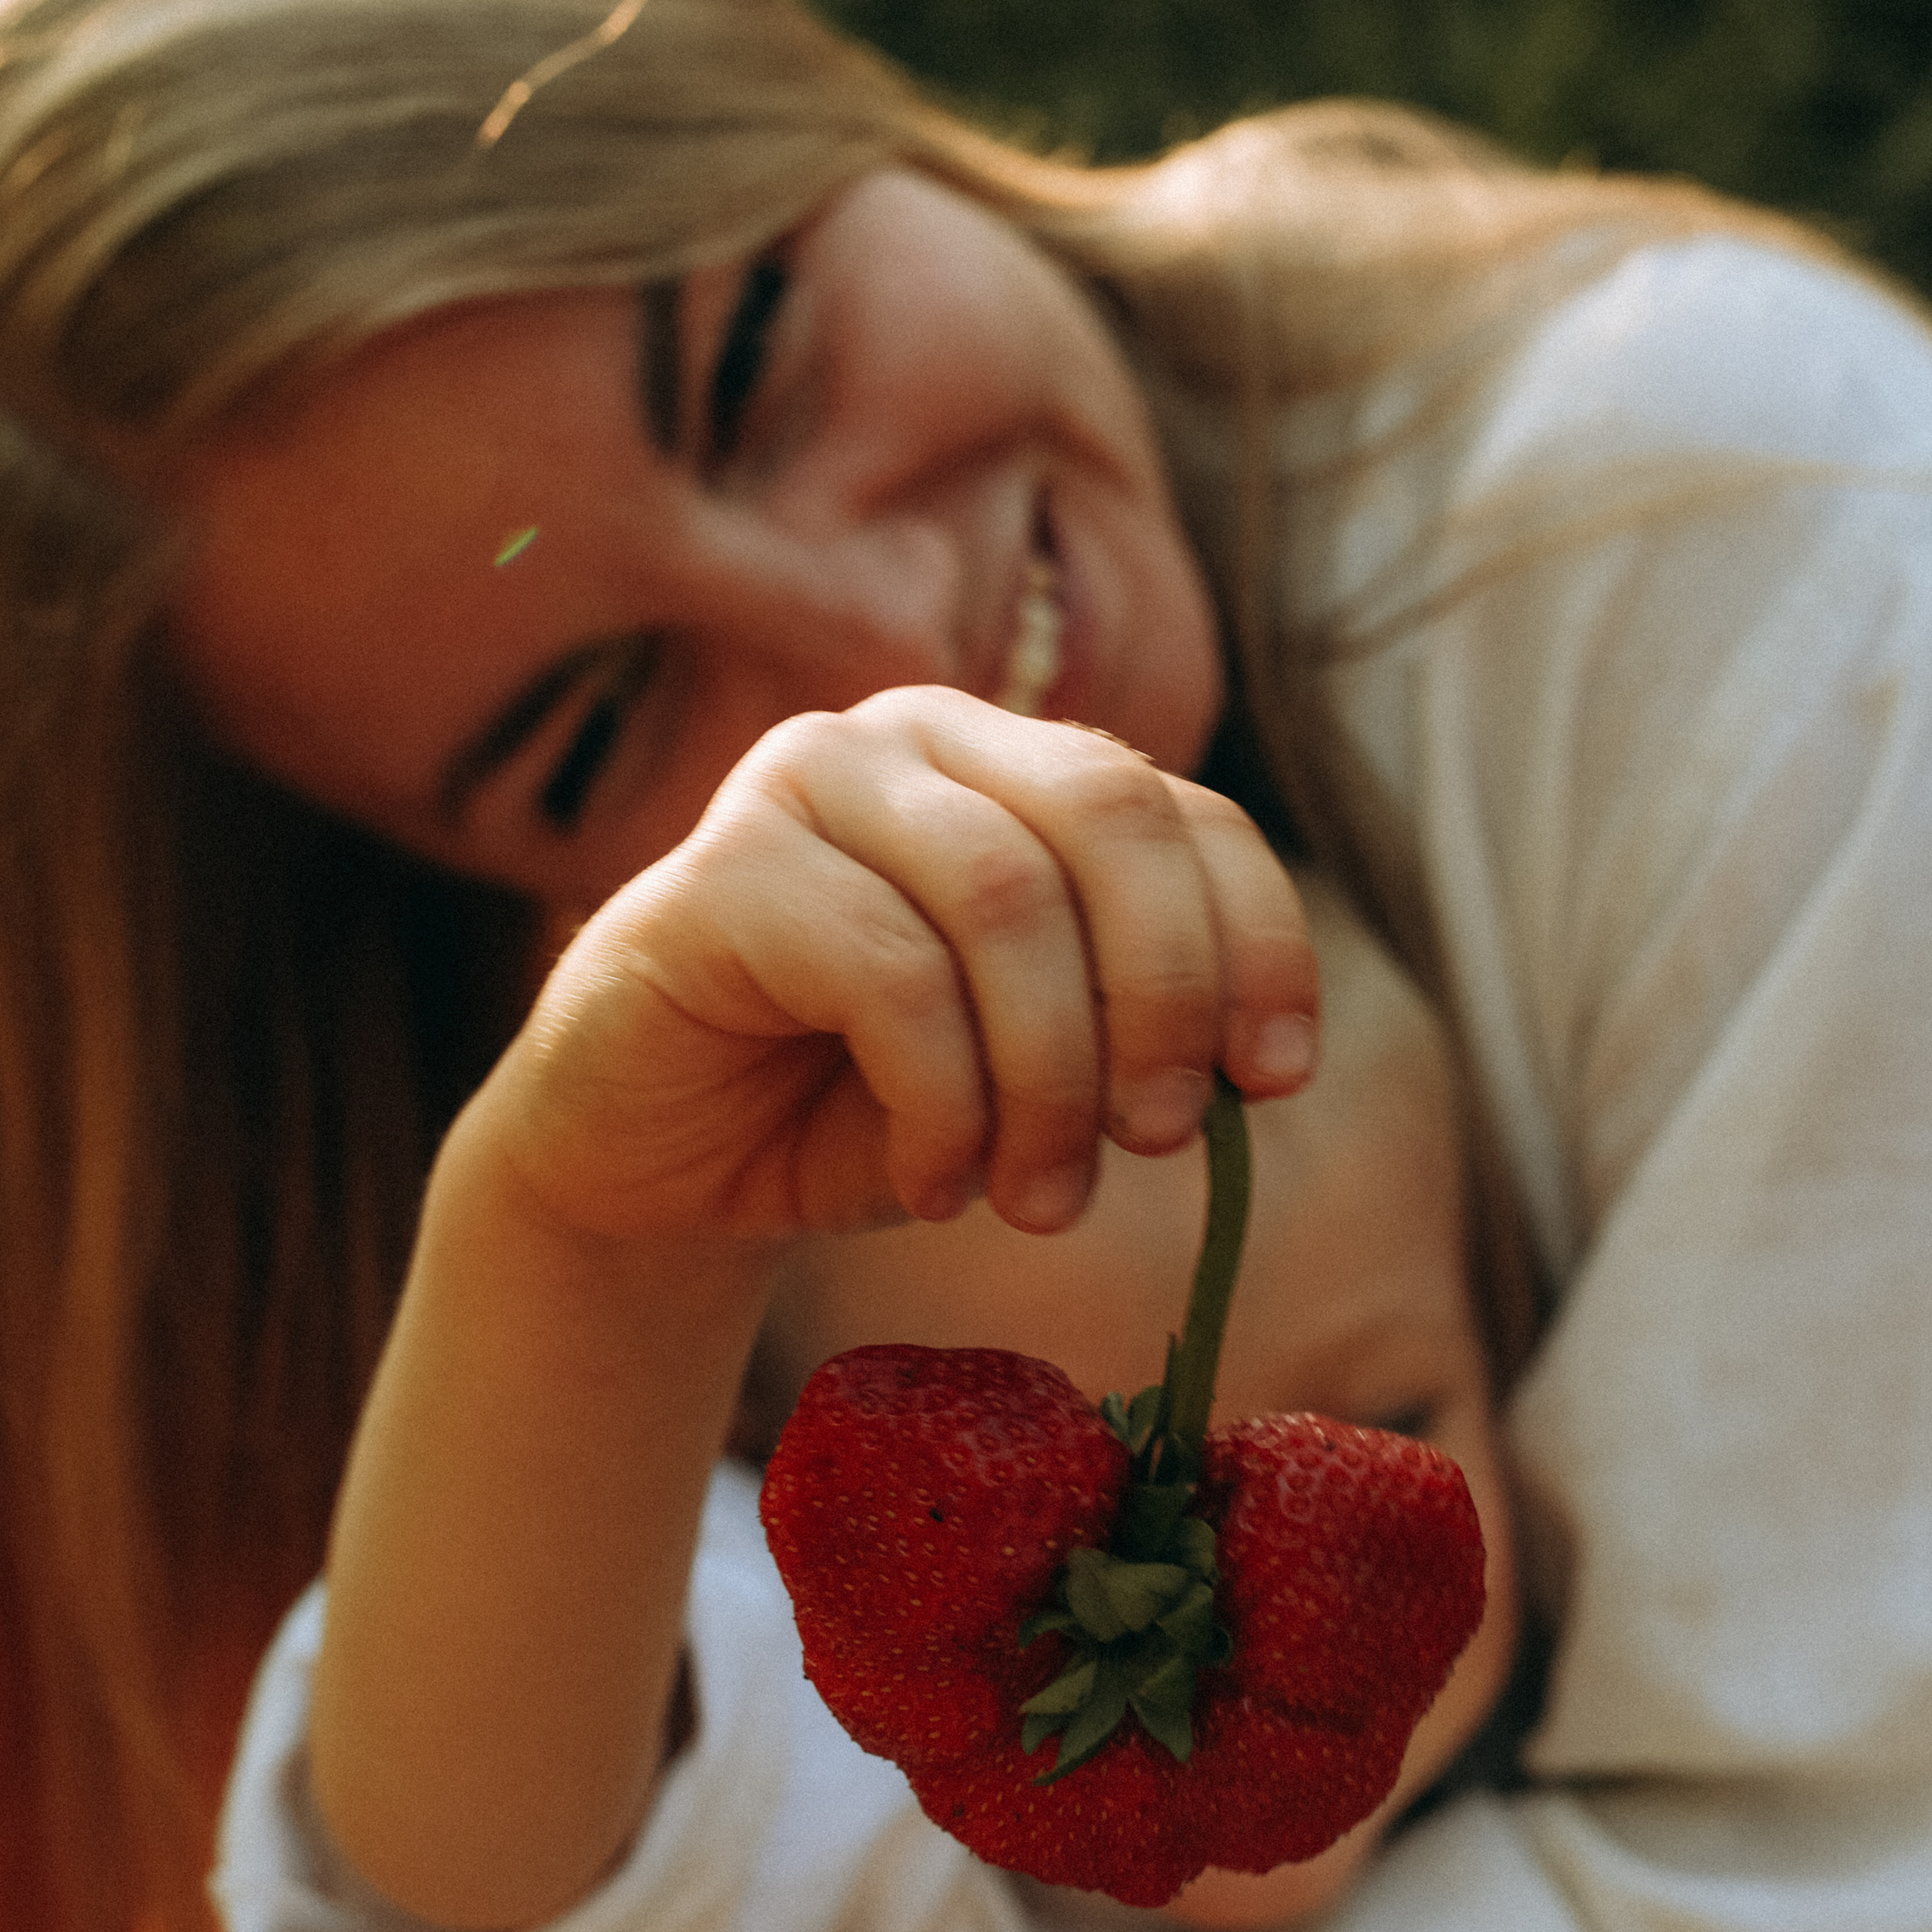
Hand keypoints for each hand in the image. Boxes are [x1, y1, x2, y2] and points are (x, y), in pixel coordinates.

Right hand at [494, 687, 1318, 1246]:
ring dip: (1050, 1077)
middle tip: (1158, 1142)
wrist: (659, 1166)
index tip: (1272, 1078)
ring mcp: (810, 780)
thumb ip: (1127, 1032)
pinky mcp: (721, 868)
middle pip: (1111, 821)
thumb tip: (1245, 1060)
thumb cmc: (854, 1106)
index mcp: (1014, 764)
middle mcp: (918, 735)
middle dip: (1163, 996)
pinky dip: (942, 1104)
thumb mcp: (1028, 1068)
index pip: (1185, 811)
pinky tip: (929, 1185)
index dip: (1255, 940)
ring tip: (1038, 1196)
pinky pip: (890, 976)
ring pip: (1006, 902)